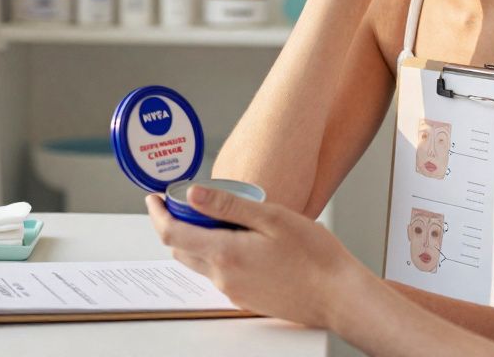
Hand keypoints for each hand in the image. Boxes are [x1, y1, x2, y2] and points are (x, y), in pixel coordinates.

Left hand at [145, 185, 373, 328]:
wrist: (340, 297)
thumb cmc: (315, 257)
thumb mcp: (271, 217)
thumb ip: (228, 205)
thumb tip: (193, 194)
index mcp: (225, 253)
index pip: (172, 233)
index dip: (157, 213)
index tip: (154, 198)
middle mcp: (223, 277)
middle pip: (181, 249)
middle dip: (175, 224)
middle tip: (185, 202)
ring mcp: (234, 292)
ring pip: (200, 262)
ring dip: (196, 239)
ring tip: (218, 217)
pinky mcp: (247, 299)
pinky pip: (220, 274)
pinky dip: (217, 254)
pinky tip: (241, 240)